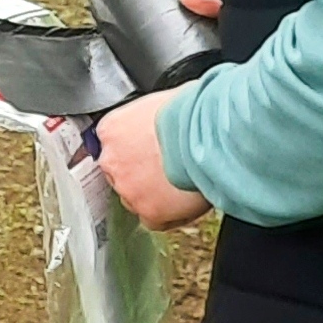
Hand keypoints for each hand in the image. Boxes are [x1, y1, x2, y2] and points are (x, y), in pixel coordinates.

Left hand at [93, 90, 211, 230]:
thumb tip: (160, 122)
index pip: (113, 147)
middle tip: (171, 167)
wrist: (210, 130)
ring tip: (184, 181)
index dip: (136, 151)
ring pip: (137, 199)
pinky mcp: (148, 211)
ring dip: (157, 195)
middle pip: (123, 175)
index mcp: (111, 129)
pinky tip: (188, 199)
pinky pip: (156, 220)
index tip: (151, 153)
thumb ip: (150, 119)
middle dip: (144, 174)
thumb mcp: (161, 102)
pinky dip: (172, 215)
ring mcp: (128, 189)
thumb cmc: (194, 109)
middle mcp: (112, 160)